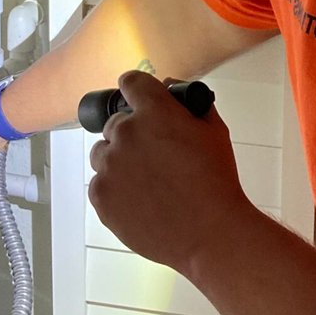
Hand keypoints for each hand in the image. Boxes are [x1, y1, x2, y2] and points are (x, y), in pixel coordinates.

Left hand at [89, 71, 255, 273]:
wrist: (209, 232)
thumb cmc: (216, 182)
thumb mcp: (214, 131)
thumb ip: (189, 104)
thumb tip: (169, 92)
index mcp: (154, 112)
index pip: (131, 82)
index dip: (136, 90)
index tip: (138, 100)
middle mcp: (126, 133)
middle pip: (115, 123)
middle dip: (132, 134)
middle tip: (154, 157)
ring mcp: (109, 165)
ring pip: (103, 154)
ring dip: (119, 161)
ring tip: (147, 183)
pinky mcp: (100, 195)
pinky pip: (99, 183)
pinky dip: (114, 189)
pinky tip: (140, 200)